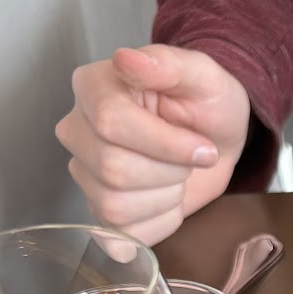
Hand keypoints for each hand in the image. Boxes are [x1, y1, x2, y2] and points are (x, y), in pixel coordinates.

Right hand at [57, 45, 251, 245]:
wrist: (215, 139)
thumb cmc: (206, 103)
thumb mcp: (202, 75)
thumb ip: (169, 64)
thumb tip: (128, 59)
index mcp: (93, 87)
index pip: (111, 123)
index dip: (166, 144)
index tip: (202, 147)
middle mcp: (77, 129)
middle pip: (113, 169)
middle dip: (170, 172)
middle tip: (191, 159)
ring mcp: (84, 172)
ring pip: (115, 206)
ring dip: (166, 198)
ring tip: (178, 176)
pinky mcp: (98, 210)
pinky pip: (121, 234)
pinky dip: (158, 223)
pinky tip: (168, 200)